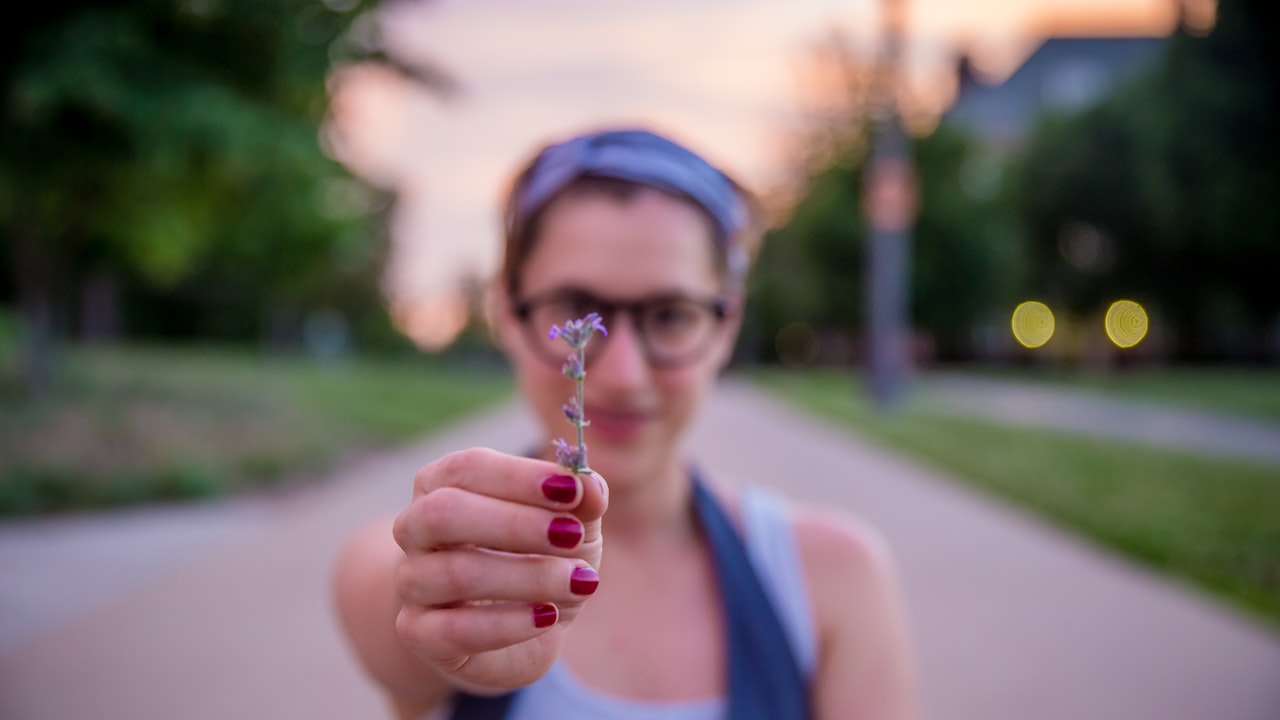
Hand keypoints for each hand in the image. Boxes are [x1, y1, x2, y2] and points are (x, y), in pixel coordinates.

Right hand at [392, 447, 607, 691]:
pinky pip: (453, 630)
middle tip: (572, 536)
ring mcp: (410, 582)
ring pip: (454, 573)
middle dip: (514, 523)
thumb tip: (591, 486)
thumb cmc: (539, 557)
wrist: (520, 628)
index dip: (519, 477)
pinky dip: (507, 624)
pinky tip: (547, 618)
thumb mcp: (571, 525)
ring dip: (526, 577)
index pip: (468, 467)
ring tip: (579, 582)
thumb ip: (582, 501)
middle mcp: (415, 528)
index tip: (572, 490)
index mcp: (442, 484)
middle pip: (444, 513)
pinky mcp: (419, 634)